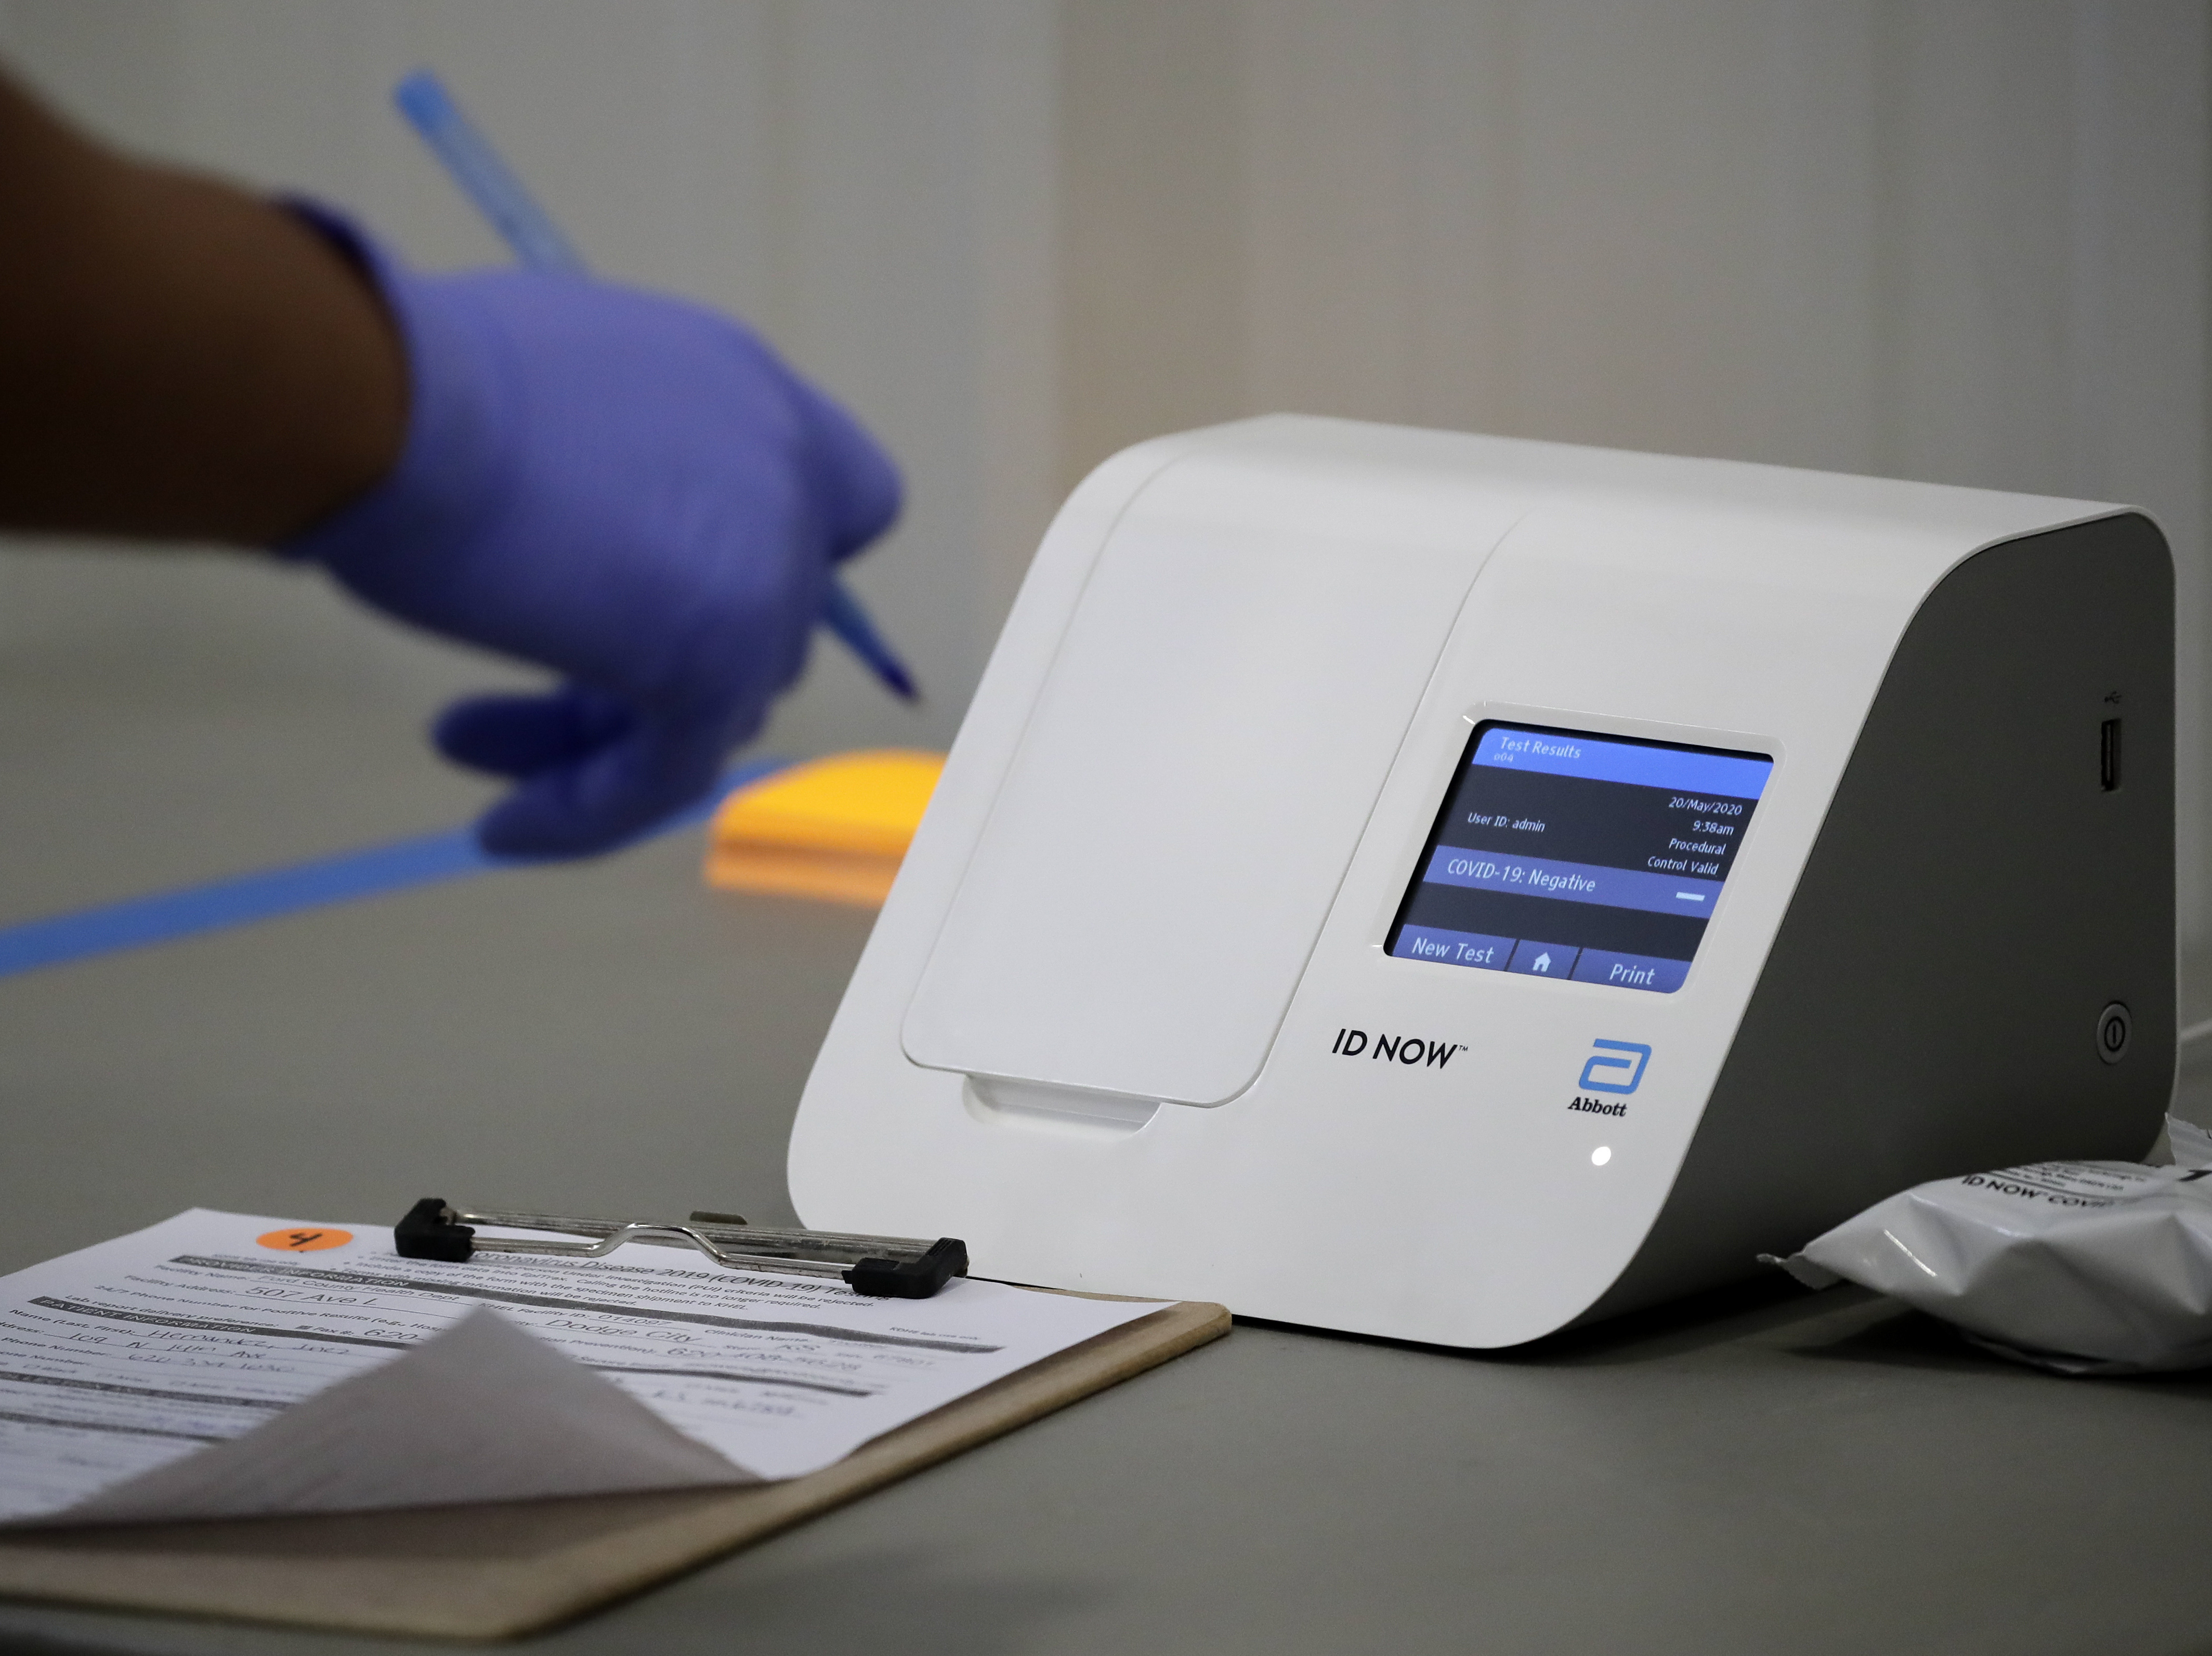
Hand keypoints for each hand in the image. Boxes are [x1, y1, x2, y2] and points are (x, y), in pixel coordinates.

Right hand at [282, 206, 900, 857]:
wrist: (368, 391)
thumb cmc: (406, 372)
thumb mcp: (544, 397)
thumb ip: (608, 464)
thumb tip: (583, 533)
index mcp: (745, 389)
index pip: (846, 500)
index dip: (780, 561)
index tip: (677, 593)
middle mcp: (781, 472)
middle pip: (766, 620)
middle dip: (649, 664)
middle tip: (520, 690)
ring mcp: (765, 570)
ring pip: (719, 702)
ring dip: (596, 738)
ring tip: (463, 741)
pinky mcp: (714, 659)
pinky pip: (668, 774)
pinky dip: (588, 813)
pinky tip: (500, 829)